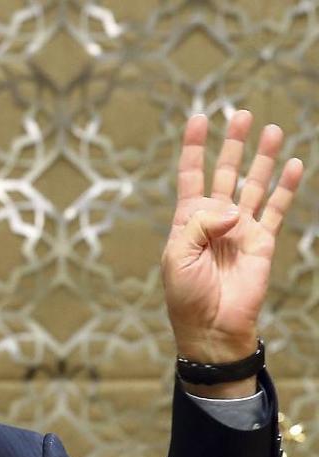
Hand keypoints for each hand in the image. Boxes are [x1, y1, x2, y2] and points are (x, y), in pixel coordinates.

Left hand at [162, 111, 302, 378]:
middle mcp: (214, 219)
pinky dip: (285, 187)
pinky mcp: (262, 241)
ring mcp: (240, 229)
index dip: (193, 148)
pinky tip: (294, 164)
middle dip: (232, 144)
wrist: (212, 327)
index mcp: (186, 220)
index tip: (198, 119)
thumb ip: (198, 225)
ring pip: (254, 184)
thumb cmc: (186, 295)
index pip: (191, 175)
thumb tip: (232, 209)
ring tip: (271, 129)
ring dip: (262, 158)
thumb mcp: (177, 256)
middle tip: (241, 114)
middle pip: (225, 172)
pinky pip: (276, 208)